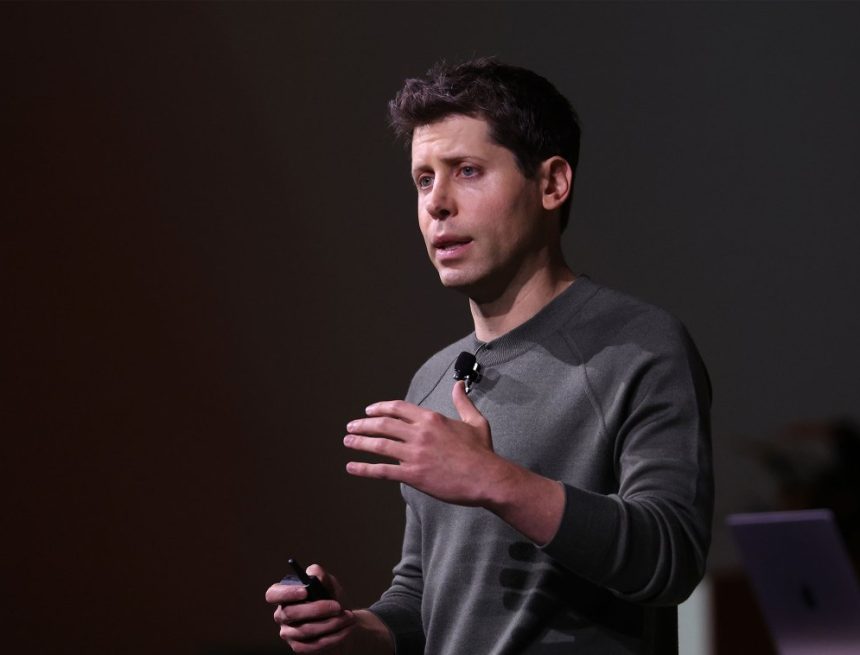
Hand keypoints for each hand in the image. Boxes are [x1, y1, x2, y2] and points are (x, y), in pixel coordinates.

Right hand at [266, 564, 354, 652]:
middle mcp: (281, 615)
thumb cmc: (330, 597)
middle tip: (337, 606)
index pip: (273, 594)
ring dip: (330, 623)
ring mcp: (288, 633)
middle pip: (290, 613)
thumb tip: (315, 573)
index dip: (286, 593)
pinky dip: (333, 637)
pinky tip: (346, 629)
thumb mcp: (328, 583)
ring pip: (305, 630)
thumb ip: (321, 576)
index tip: (305, 590)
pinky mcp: (299, 647)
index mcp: (283, 595)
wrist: (342, 619)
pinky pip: (314, 645)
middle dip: (317, 609)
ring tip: (348, 617)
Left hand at [344, 381, 512, 505]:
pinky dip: (364, 468)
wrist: (487, 477)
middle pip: (384, 424)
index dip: (380, 408)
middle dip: (364, 424)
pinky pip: (383, 470)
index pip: (398, 408)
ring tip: (347, 441)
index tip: (369, 411)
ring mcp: (415, 454)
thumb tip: (459, 384)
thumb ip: (462, 402)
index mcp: (431, 419)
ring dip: (360, 442)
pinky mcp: (413, 474)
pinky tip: (352, 467)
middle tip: (351, 426)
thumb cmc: (482, 451)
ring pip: (379, 445)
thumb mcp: (475, 421)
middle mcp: (420, 433)